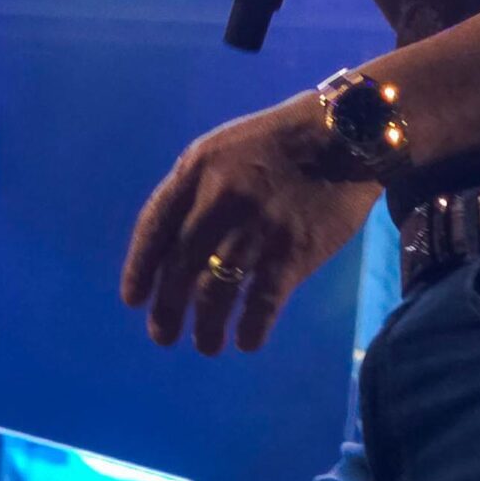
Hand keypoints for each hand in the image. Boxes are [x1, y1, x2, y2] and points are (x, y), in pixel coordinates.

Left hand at [121, 96, 381, 354]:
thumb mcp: (223, 148)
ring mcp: (257, 227)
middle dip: (167, 310)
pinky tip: (247, 342)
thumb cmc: (278, 143)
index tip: (133, 300)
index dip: (139, 269)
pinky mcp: (293, 251)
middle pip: (180, 267)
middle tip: (163, 335)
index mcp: (197, 170)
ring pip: (216, 292)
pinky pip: (263, 302)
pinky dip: (252, 328)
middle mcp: (220, 200)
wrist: (346, 134)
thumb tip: (171, 243)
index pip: (153, 227)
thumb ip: (194, 188)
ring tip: (206, 345)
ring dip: (206, 328)